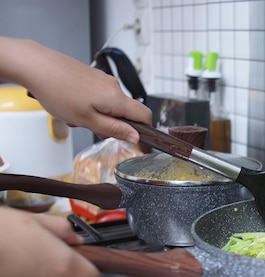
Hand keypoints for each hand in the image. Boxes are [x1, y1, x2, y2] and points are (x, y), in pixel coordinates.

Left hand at [0, 37, 151, 142]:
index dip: (142, 130)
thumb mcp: (87, 120)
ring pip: (110, 105)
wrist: (36, 65)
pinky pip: (99, 96)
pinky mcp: (92, 76)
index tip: (129, 138)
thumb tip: (135, 136)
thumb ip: (114, 129)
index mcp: (117, 98)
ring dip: (98, 115)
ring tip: (75, 115)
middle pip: (126, 112)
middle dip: (112, 124)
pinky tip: (71, 104)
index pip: (145, 115)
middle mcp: (113, 86)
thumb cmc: (57, 91)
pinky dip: (89, 105)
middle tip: (91, 128)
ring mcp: (102, 79)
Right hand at [0, 208, 100, 276]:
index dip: (89, 273)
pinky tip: (0, 265)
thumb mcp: (30, 219)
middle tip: (31, 247)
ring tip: (8, 254)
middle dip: (49, 265)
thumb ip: (60, 229)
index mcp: (62, 265)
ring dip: (27, 274)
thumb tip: (74, 238)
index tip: (83, 264)